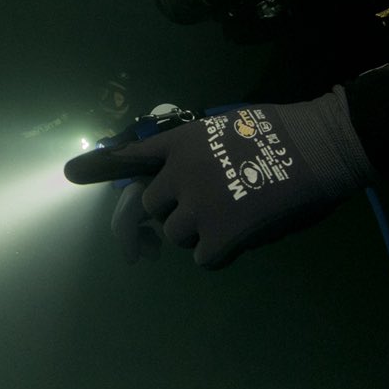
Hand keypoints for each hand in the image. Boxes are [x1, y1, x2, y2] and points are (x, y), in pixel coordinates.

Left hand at [65, 88, 375, 267]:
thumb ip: (198, 156)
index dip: (99, 166)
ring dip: (198, 233)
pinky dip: (223, 253)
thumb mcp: (227, 130)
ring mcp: (197, 205)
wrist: (319, 147)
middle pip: (153, 207)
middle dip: (173, 212)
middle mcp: (179, 172)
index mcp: (181, 142)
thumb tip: (188, 185)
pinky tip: (247, 235)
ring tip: (233, 217)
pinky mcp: (219, 235)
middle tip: (206, 210)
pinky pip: (205, 258)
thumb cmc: (283, 134)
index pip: (130, 155)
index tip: (69, 174)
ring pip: (176, 235)